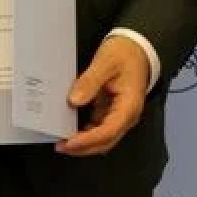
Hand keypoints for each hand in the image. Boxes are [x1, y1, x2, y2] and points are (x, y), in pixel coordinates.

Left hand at [56, 35, 150, 156]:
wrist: (137, 48)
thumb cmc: (125, 54)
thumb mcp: (106, 62)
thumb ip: (90, 81)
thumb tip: (74, 101)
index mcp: (129, 106)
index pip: (108, 131)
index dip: (87, 140)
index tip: (68, 142)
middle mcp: (127, 116)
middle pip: (106, 142)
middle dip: (83, 148)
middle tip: (60, 145)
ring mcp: (120, 117)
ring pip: (102, 140)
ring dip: (83, 143)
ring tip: (62, 140)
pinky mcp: (112, 113)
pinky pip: (99, 129)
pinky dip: (85, 133)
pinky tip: (71, 130)